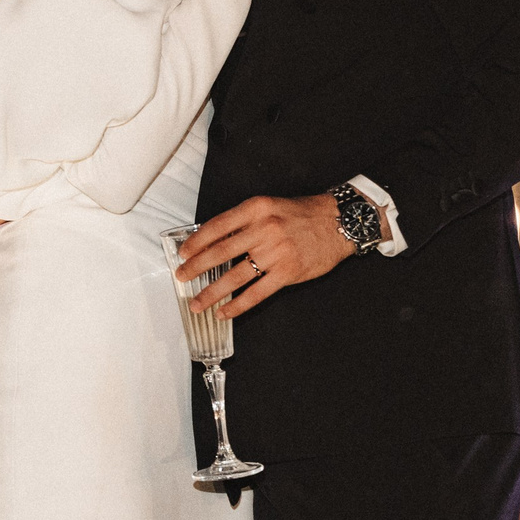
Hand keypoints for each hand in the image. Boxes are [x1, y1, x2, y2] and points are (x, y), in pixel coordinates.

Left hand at [177, 193, 353, 318]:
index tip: (183, 253)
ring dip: (212, 292)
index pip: (217, 226)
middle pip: (221, 252)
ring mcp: (276, 252)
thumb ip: (244, 221)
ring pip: (235, 276)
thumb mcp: (269, 206)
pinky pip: (256, 293)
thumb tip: (214, 241)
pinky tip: (224, 312)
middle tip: (181, 277)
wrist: (338, 223)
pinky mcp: (288, 272)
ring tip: (197, 303)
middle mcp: (264, 229)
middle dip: (196, 267)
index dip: (196, 241)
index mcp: (256, 209)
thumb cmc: (301, 214)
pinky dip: (237, 305)